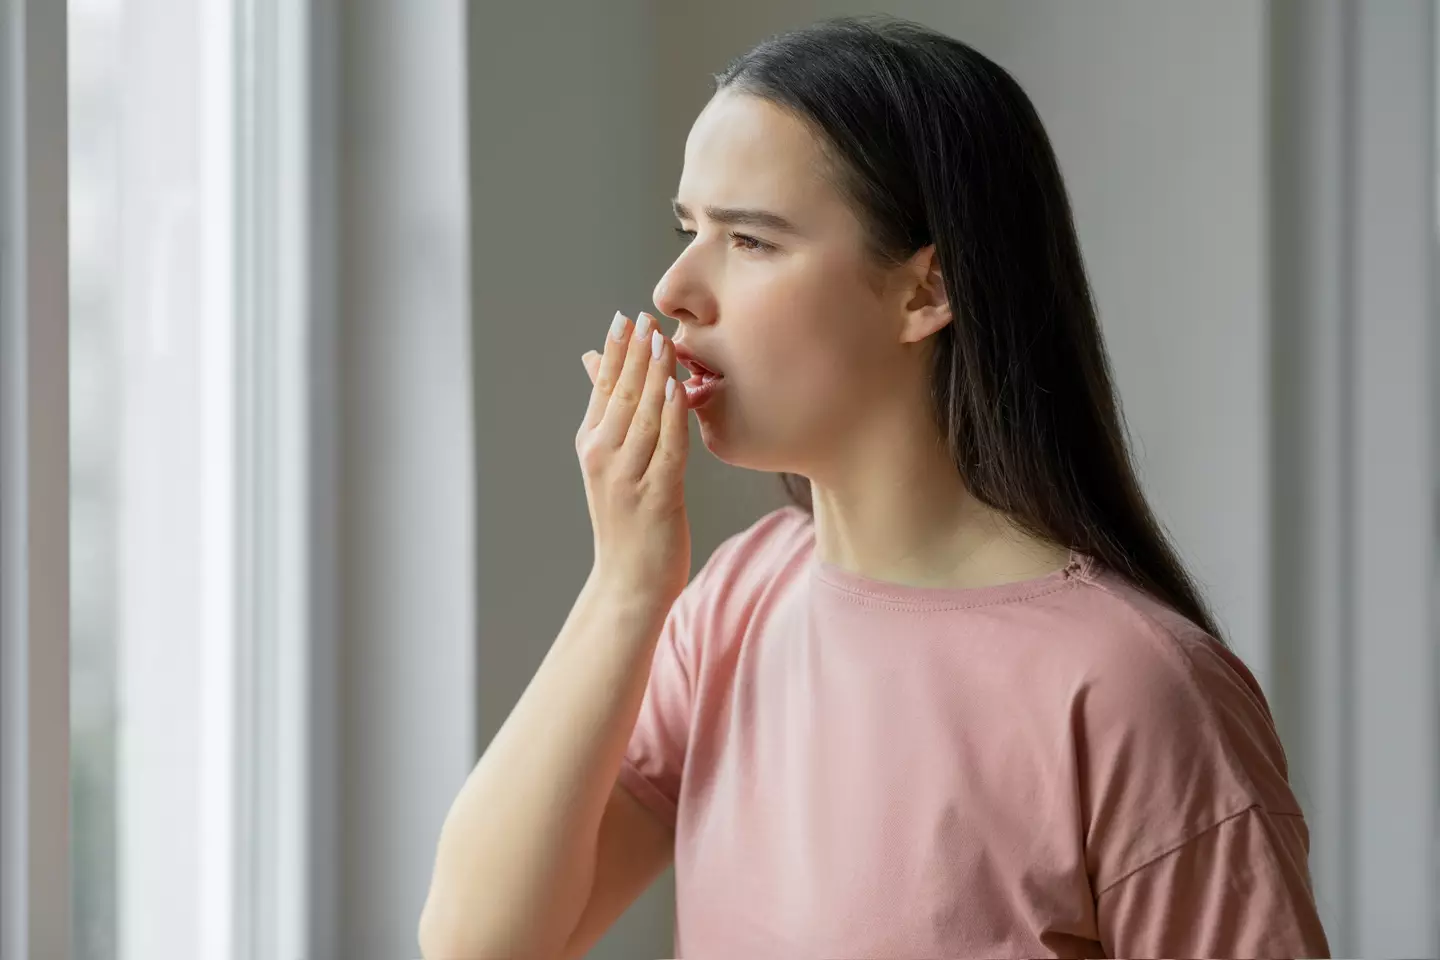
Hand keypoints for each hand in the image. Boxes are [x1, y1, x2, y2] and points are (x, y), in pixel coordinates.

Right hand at [576, 310, 691, 607]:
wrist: (628, 583)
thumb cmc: (626, 519)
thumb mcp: (609, 461)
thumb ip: (607, 410)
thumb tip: (592, 358)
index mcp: (592, 444)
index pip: (603, 388)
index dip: (616, 351)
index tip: (628, 317)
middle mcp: (603, 457)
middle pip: (621, 396)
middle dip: (635, 355)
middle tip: (649, 319)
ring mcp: (627, 479)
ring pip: (643, 417)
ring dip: (654, 377)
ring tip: (664, 342)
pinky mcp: (656, 498)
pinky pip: (667, 450)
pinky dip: (673, 418)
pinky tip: (680, 391)